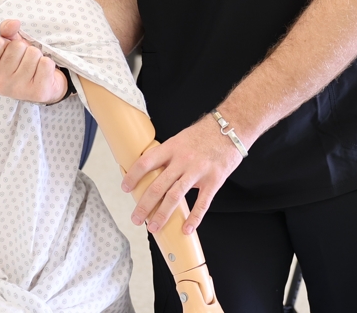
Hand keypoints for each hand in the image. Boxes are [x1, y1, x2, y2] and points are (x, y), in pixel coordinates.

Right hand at [0, 19, 67, 103]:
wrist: (42, 84)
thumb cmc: (21, 62)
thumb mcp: (9, 43)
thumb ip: (6, 30)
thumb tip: (14, 24)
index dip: (6, 42)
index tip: (8, 53)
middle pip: (17, 46)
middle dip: (24, 49)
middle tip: (24, 61)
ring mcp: (17, 89)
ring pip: (33, 53)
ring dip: (37, 56)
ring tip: (33, 67)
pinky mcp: (37, 92)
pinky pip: (46, 63)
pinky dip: (47, 63)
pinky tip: (42, 73)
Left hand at [123, 115, 243, 234]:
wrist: (232, 128)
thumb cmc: (205, 133)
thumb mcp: (181, 138)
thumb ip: (168, 154)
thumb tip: (151, 172)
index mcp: (172, 147)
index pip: (146, 162)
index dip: (133, 176)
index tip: (125, 188)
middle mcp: (183, 159)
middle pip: (158, 185)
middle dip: (144, 205)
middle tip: (136, 218)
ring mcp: (198, 170)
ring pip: (175, 196)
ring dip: (162, 214)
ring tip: (153, 227)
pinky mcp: (214, 180)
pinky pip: (202, 203)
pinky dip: (194, 218)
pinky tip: (186, 229)